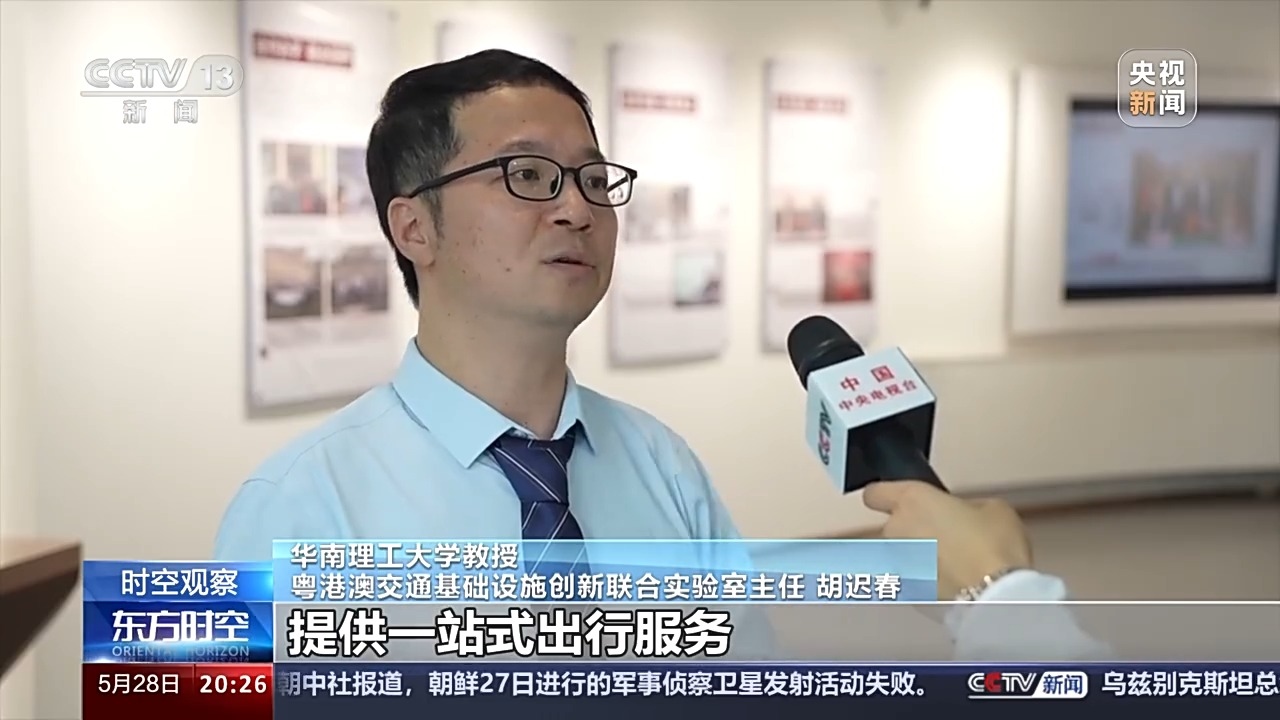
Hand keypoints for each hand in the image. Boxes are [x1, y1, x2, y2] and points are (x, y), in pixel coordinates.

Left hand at [862, 480, 1032, 599]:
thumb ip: (964, 505)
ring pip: (901, 556)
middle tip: (947, 537)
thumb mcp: (992, 508)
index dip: (886, 497)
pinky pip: (913, 581)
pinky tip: (954, 585)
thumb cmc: (996, 546)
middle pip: (893, 527)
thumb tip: (961, 514)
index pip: (876, 494)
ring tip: (954, 565)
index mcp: (912, 501)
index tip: (899, 501)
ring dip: (919, 558)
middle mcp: (896, 530)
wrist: (997, 597)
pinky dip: (926, 582)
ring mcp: (897, 565)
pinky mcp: (907, 594)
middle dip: (914, 531)